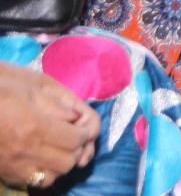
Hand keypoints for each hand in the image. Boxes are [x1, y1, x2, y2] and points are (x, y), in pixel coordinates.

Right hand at [0, 62, 99, 189]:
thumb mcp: (32, 88)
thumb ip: (58, 104)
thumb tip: (77, 118)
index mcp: (35, 127)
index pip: (76, 140)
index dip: (85, 132)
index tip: (81, 125)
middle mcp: (26, 151)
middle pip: (69, 161)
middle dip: (76, 148)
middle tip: (72, 136)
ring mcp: (14, 166)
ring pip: (53, 175)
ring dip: (62, 162)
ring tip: (58, 148)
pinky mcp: (6, 173)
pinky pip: (34, 181)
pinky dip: (45, 172)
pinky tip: (42, 158)